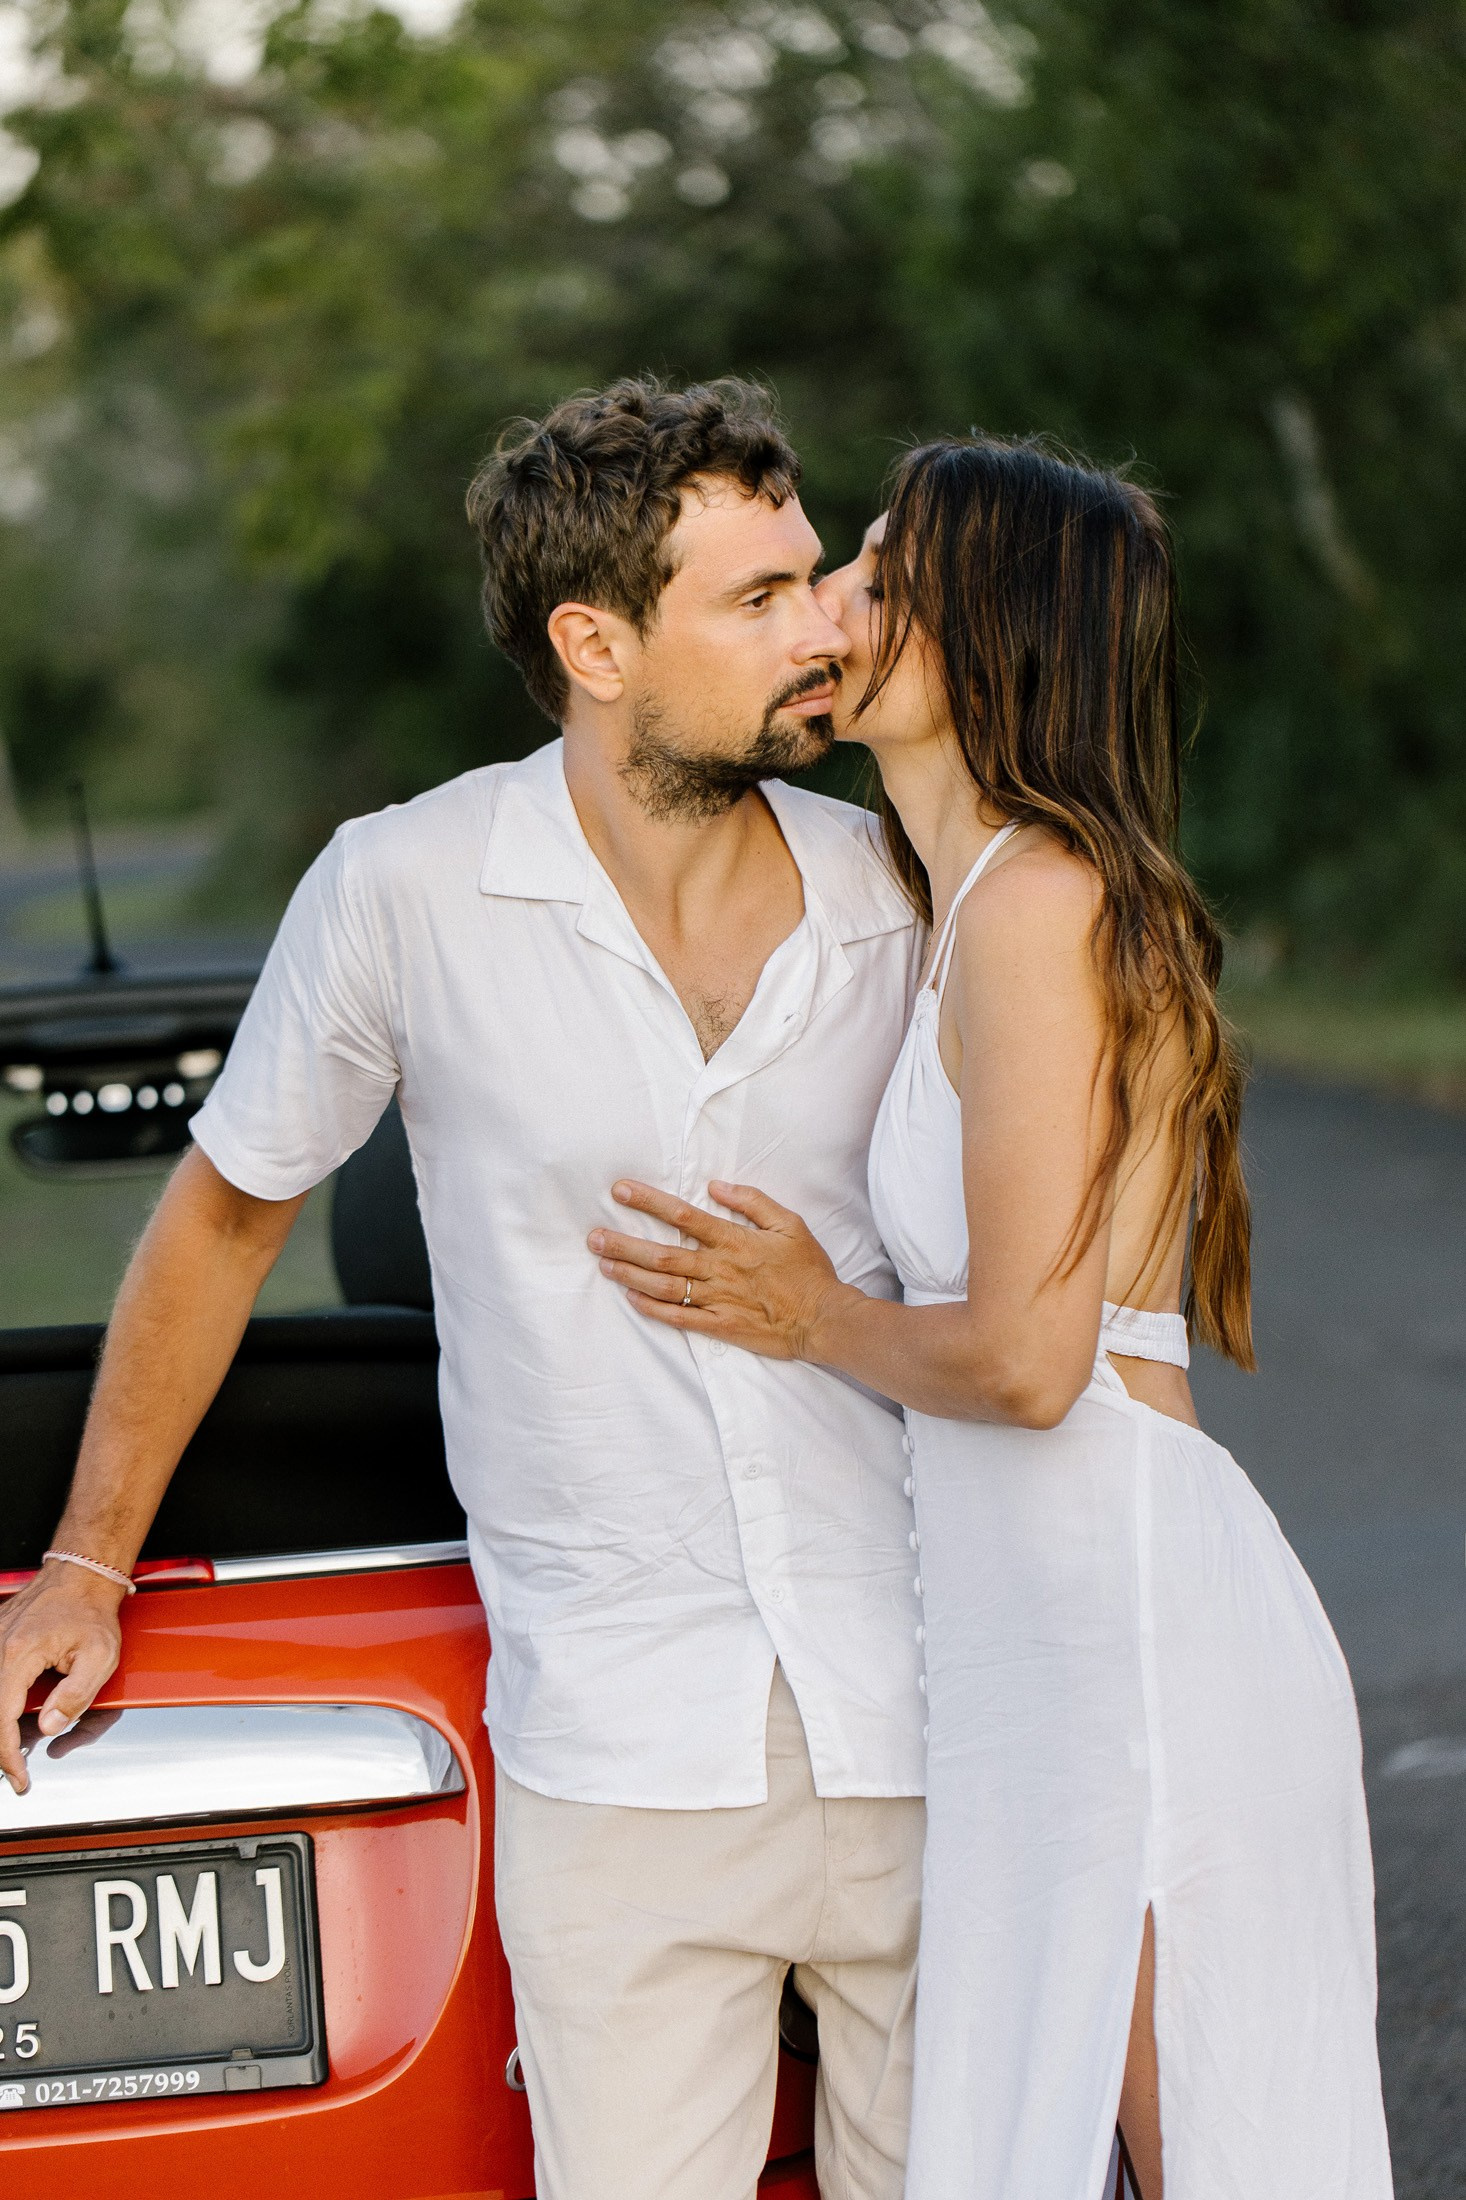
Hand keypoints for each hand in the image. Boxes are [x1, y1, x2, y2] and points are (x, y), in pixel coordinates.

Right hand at [0, 1562, 125, 1793]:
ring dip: (1, 1727)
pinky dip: (2, 1706)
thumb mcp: (99, 1657)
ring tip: (18, 1749)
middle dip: (1, 1748)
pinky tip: (16, 1720)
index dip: (8, 1757)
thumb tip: (50, 1728)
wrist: (82, 1574)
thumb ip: (75, 1697)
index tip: (19, 1779)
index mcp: (19, 1655)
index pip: (2, 1721)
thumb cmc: (92, 1612)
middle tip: (18, 1770)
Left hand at [589, 1179, 851, 1361]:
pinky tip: (631, 1299)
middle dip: (625, 1243)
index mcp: (735, 1241)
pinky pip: (679, 1318)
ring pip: (664, 1286)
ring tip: (603, 1263)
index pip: (684, 1216)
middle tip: (594, 1236)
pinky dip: (653, 1309)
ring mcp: (718, 1300)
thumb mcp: (790, 1223)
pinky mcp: (720, 1326)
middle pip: (663, 1254)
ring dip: (630, 1274)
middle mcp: (720, 1269)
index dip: (649, 1202)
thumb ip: (752, 1201)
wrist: (824, 1318)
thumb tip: (716, 1185)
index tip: (620, 1191)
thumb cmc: (808, 1270)